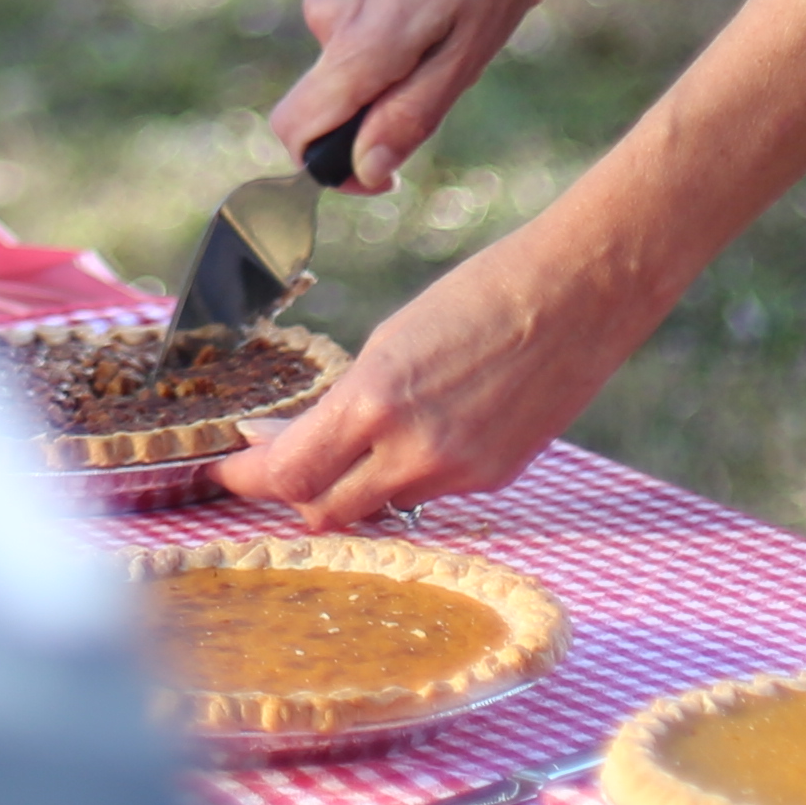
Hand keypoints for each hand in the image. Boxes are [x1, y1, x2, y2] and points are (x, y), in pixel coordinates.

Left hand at [213, 210, 654, 526]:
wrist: (578, 294)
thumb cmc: (481, 294)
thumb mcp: (393, 339)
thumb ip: (344, 401)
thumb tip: (288, 438)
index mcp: (376, 399)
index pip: (289, 471)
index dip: (248, 478)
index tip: (227, 469)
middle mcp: (414, 450)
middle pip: (325, 510)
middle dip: (295, 493)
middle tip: (278, 467)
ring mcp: (458, 472)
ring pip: (378, 507)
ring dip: (354, 487)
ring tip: (353, 446)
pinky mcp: (495, 479)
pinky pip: (430, 494)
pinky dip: (409, 475)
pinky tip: (423, 434)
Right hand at [272, 0, 584, 184]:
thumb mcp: (470, 49)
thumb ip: (410, 114)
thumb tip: (361, 171)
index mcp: (358, 43)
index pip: (294, 131)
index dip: (332, 167)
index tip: (389, 170)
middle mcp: (326, 16)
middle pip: (335, 103)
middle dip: (388, 107)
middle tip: (459, 65)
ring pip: (356, 64)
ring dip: (407, 63)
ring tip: (468, 19)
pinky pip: (363, 28)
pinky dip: (404, 31)